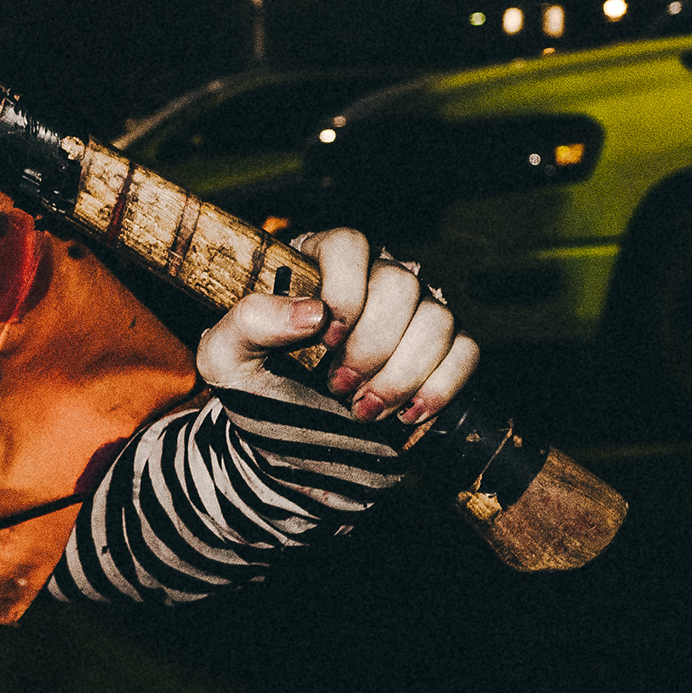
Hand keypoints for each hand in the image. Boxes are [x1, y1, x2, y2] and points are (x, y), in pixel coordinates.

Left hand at [196, 226, 477, 430]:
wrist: (289, 449)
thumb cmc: (255, 391)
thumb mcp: (225, 358)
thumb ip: (248, 322)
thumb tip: (312, 312)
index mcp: (317, 265)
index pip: (349, 244)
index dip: (345, 289)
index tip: (324, 339)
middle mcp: (372, 280)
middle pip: (401, 285)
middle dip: (371, 348)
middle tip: (337, 388)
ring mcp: (411, 316)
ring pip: (438, 320)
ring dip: (402, 374)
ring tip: (363, 410)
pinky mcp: (441, 353)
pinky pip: (466, 352)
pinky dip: (440, 386)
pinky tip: (405, 414)